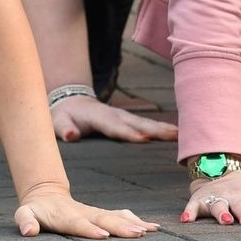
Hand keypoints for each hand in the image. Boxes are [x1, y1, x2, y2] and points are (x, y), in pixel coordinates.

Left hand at [13, 184, 158, 238]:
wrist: (46, 195)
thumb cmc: (35, 210)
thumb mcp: (24, 214)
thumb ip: (25, 221)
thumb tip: (28, 231)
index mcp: (65, 216)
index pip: (77, 224)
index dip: (89, 229)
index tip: (103, 235)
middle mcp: (84, 213)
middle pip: (103, 220)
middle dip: (120, 227)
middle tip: (138, 233)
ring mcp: (95, 213)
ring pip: (116, 217)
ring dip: (133, 223)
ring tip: (151, 230)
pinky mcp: (103, 214)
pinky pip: (122, 216)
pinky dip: (138, 221)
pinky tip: (153, 227)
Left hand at [50, 96, 178, 143]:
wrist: (71, 102)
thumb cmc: (64, 116)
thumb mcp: (58, 122)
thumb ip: (64, 129)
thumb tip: (71, 136)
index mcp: (99, 117)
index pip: (115, 127)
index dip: (129, 133)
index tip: (144, 139)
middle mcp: (115, 114)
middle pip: (137, 123)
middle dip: (156, 129)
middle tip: (175, 136)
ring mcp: (124, 116)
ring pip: (146, 122)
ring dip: (163, 128)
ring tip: (182, 135)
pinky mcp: (129, 119)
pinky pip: (148, 124)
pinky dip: (162, 128)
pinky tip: (178, 134)